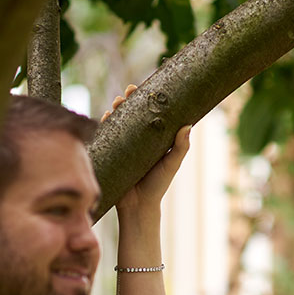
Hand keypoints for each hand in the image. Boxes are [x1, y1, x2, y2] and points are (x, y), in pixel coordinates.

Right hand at [104, 84, 191, 218]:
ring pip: (119, 121)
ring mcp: (124, 145)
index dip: (149, 100)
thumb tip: (188, 126)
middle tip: (129, 91)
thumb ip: (180, 147)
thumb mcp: (172, 164)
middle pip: (133, 114)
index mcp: (155, 139)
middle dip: (129, 100)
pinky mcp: (112, 152)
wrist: (138, 206)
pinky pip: (107, 134)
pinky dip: (105, 124)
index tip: (148, 88)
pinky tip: (106, 116)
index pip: (152, 115)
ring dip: (117, 109)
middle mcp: (139, 139)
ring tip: (117, 102)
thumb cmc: (158, 186)